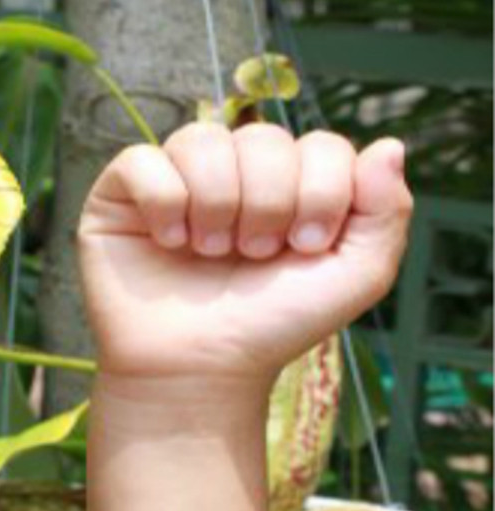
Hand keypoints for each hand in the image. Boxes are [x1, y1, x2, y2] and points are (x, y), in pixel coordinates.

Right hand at [78, 123, 411, 390]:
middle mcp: (232, 173)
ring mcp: (174, 180)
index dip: (320, 192)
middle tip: (252, 256)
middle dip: (267, 203)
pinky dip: (163, 201)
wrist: (200, 372)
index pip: (319, 143)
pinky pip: (141, 161)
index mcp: (289, 184)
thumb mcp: (353, 277)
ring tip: (209, 252)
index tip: (304, 248)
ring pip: (201, 139)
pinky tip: (168, 242)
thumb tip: (389, 143)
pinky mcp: (120, 197)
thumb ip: (386, 212)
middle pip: (262, 138)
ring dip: (216, 203)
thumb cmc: (270, 328)